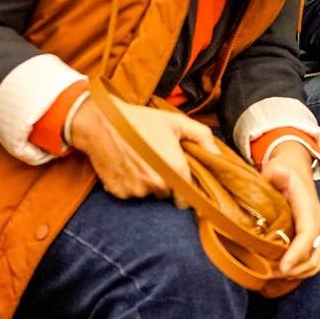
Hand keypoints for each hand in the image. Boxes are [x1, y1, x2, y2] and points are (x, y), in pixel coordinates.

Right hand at [68, 96, 219, 199]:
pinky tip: (128, 165)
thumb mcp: (176, 122)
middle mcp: (157, 184)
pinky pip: (131, 193)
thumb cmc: (141, 120)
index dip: (186, 190)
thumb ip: (202, 137)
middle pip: (168, 194)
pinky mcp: (119, 192)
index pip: (188, 198)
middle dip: (166, 182)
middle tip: (157, 161)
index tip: (182, 180)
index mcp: (174, 169)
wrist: (102, 122)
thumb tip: (217, 155)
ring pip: (149, 194)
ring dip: (148, 183)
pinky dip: (131, 184)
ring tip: (141, 160)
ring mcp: (136, 190)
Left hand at [261, 142, 319, 279]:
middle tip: (269, 276)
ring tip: (275, 277)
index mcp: (309, 206)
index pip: (308, 233)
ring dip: (298, 274)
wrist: (297, 169)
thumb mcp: (276, 168)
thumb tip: (273, 175)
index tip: (283, 267)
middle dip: (294, 270)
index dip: (297, 252)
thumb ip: (274, 173)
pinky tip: (284, 274)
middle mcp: (319, 221)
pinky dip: (303, 272)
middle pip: (314, 254)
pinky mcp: (317, 239)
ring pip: (317, 262)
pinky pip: (316, 262)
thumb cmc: (284, 170)